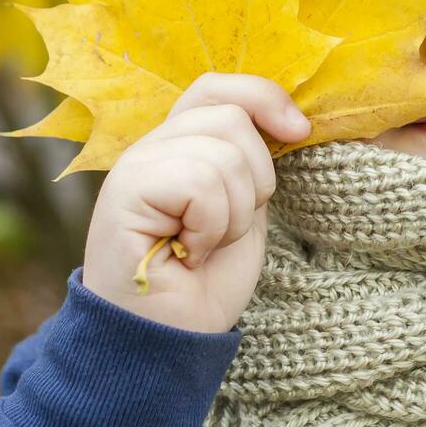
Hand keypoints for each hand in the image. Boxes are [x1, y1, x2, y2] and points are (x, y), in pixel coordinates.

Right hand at [81, 73, 310, 332]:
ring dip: (233, 214)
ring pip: (224, 154)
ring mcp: (135, 166)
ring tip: (203, 246)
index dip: (265, 98)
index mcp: (178, 143)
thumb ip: (249, 159)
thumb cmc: (206, 280)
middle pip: (232, 118)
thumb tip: (292, 118)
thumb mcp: (242, 206)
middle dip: (255, 181)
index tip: (300, 133)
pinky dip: (212, 227)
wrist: (170, 339)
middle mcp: (152, 146)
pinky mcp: (125, 191)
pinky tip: (189, 254)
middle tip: (226, 228)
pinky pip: (201, 182)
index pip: (219, 86)